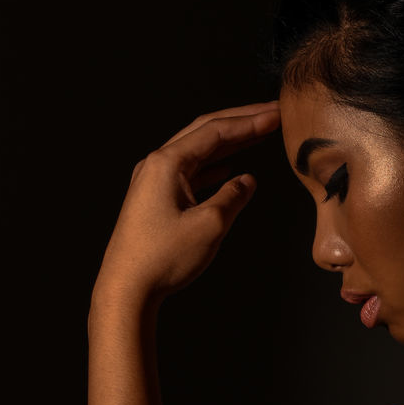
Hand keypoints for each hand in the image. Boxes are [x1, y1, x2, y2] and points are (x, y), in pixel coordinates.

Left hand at [93, 103, 280, 303]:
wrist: (127, 290)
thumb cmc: (162, 259)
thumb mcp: (210, 225)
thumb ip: (233, 196)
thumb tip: (247, 180)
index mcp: (167, 163)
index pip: (216, 131)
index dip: (250, 121)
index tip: (276, 114)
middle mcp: (157, 165)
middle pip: (204, 132)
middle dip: (240, 122)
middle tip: (271, 115)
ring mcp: (153, 181)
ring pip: (197, 151)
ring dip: (228, 142)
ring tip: (257, 135)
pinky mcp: (154, 198)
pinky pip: (189, 171)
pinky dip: (213, 165)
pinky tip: (228, 167)